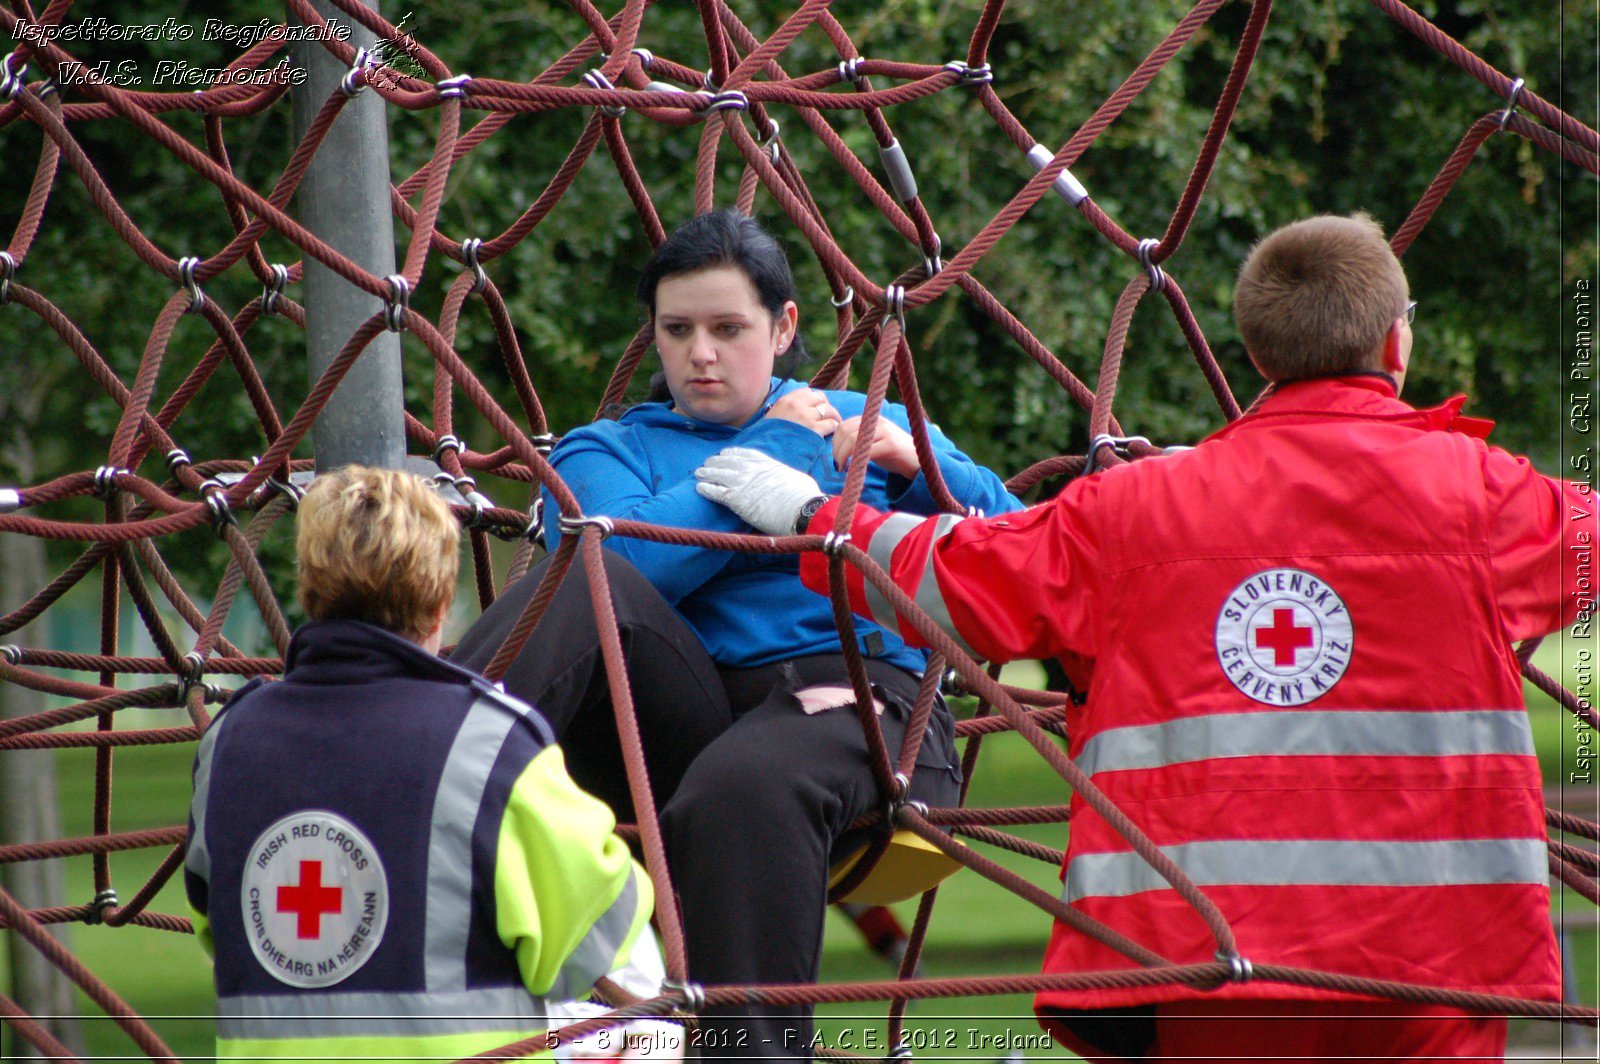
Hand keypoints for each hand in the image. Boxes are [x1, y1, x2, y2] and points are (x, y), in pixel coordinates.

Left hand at [695, 447, 826, 535]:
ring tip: (699, 473)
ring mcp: (742, 482)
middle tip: (708, 464)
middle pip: (727, 461)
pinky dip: (706, 489)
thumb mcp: (796, 478)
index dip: (732, 454)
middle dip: (716, 462)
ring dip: (706, 473)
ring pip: (717, 474)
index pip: (744, 453)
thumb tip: (792, 481)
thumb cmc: (804, 497)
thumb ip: (785, 476)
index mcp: (766, 462)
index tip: (725, 454)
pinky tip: (699, 488)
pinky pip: (715, 491)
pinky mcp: (735, 499)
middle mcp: (751, 469)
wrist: (801, 509)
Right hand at [764, 388, 841, 438]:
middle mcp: (797, 405)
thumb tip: (794, 412)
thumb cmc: (766, 440)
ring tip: (834, 424)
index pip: (807, 392)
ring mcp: (806, 417)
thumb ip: (784, 411)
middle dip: (826, 406)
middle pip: (820, 398)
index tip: (815, 408)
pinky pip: (832, 424)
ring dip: (833, 417)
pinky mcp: (814, 431)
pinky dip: (834, 428)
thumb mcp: (771, 418)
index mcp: (785, 401)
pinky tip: (832, 433)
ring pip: (829, 410)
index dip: (814, 399)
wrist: (766, 455)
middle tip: (827, 416)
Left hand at [831, 416, 919, 477]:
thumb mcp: (873, 442)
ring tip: (841, 467)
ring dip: (842, 456)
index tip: (836, 457)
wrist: (919, 461)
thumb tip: (836, 447)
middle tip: (837, 464)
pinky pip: (866, 451)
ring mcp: (884, 432)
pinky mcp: (890, 445)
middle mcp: (877, 421)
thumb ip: (858, 440)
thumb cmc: (893, 454)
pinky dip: (855, 461)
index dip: (834, 442)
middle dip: (836, 449)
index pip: (843, 425)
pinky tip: (853, 469)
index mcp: (871, 419)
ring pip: (853, 440)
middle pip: (845, 431)